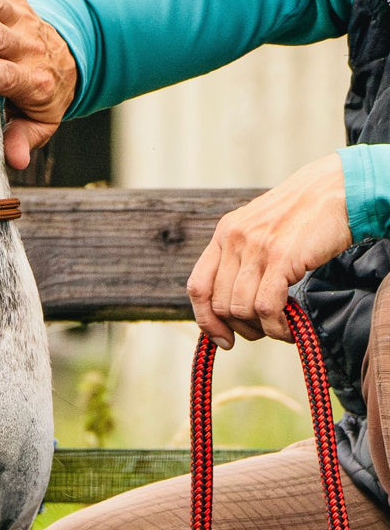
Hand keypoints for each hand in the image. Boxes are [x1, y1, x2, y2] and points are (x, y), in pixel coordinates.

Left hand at [186, 153, 351, 346]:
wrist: (333, 189)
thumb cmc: (302, 215)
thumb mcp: (260, 230)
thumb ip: (244, 258)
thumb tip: (236, 304)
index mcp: (223, 234)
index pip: (197, 286)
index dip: (205, 320)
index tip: (222, 340)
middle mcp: (233, 240)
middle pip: (219, 303)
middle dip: (240, 328)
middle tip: (263, 332)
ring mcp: (255, 248)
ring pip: (240, 308)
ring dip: (262, 329)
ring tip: (282, 329)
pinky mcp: (281, 257)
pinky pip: (265, 306)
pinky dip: (277, 326)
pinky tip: (291, 328)